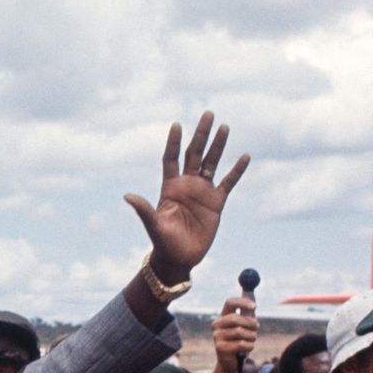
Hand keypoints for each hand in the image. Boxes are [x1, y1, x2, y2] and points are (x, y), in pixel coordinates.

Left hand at [125, 113, 248, 283]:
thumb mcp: (153, 226)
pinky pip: (228, 182)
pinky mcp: (216, 203)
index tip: (177, 124)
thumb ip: (144, 209)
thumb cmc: (163, 243)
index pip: (171, 158)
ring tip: (224, 126)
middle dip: (201, 134)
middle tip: (208, 113)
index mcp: (170, 187)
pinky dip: (237, 170)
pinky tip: (244, 156)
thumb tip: (127, 196)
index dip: (174, 142)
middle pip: (194, 154)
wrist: (180, 259)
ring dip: (218, 145)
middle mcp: (187, 185)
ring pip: (212, 163)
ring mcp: (202, 192)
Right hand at [211, 295, 258, 372]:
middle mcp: (217, 325)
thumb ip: (248, 316)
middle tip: (257, 327)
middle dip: (250, 323)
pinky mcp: (220, 348)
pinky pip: (241, 344)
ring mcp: (217, 336)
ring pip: (240, 331)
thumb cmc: (239, 341)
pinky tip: (247, 348)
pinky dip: (249, 346)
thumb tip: (253, 306)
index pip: (230, 302)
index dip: (242, 302)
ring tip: (251, 340)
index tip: (254, 306)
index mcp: (222, 317)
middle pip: (236, 318)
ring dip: (251, 336)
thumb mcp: (244, 327)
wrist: (230, 362)